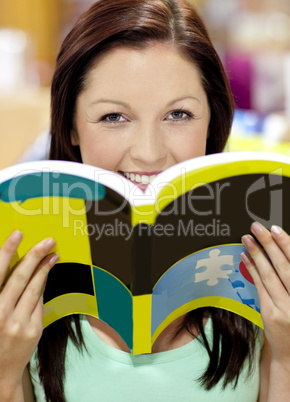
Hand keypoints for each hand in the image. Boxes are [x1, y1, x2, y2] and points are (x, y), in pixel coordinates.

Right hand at [0, 231, 58, 391]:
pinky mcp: (33, 330)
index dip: (7, 251)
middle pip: (20, 277)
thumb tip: (13, 266)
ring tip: (53, 254)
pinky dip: (42, 287)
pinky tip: (46, 275)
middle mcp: (0, 314)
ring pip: (34, 288)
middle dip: (34, 255)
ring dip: (45, 268)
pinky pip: (39, 303)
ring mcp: (18, 323)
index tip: (17, 235)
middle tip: (47, 240)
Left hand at [241, 222, 289, 365]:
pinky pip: (260, 287)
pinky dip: (252, 270)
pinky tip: (245, 257)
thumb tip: (280, 249)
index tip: (275, 229)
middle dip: (268, 244)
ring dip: (257, 254)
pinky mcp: (271, 315)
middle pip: (283, 266)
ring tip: (247, 238)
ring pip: (269, 275)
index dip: (286, 244)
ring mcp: (285, 308)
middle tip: (256, 227)